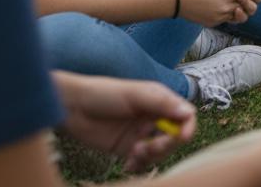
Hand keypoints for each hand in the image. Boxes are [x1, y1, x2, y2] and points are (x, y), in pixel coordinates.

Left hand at [52, 71, 194, 172]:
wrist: (72, 107)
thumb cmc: (103, 93)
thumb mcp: (134, 94)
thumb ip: (161, 103)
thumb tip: (188, 113)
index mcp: (160, 101)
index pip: (185, 116)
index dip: (187, 127)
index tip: (181, 137)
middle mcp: (154, 118)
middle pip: (175, 137)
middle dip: (165, 145)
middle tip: (146, 147)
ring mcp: (141, 134)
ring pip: (160, 152)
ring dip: (151, 156)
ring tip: (133, 153)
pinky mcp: (128, 148)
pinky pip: (142, 162)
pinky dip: (139, 166)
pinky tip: (128, 165)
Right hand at [178, 0, 260, 26]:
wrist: (179, 0)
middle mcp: (226, 9)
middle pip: (243, 7)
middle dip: (243, 1)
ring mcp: (219, 18)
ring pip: (235, 15)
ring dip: (234, 9)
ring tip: (227, 2)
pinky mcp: (213, 23)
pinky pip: (224, 20)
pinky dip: (224, 14)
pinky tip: (216, 7)